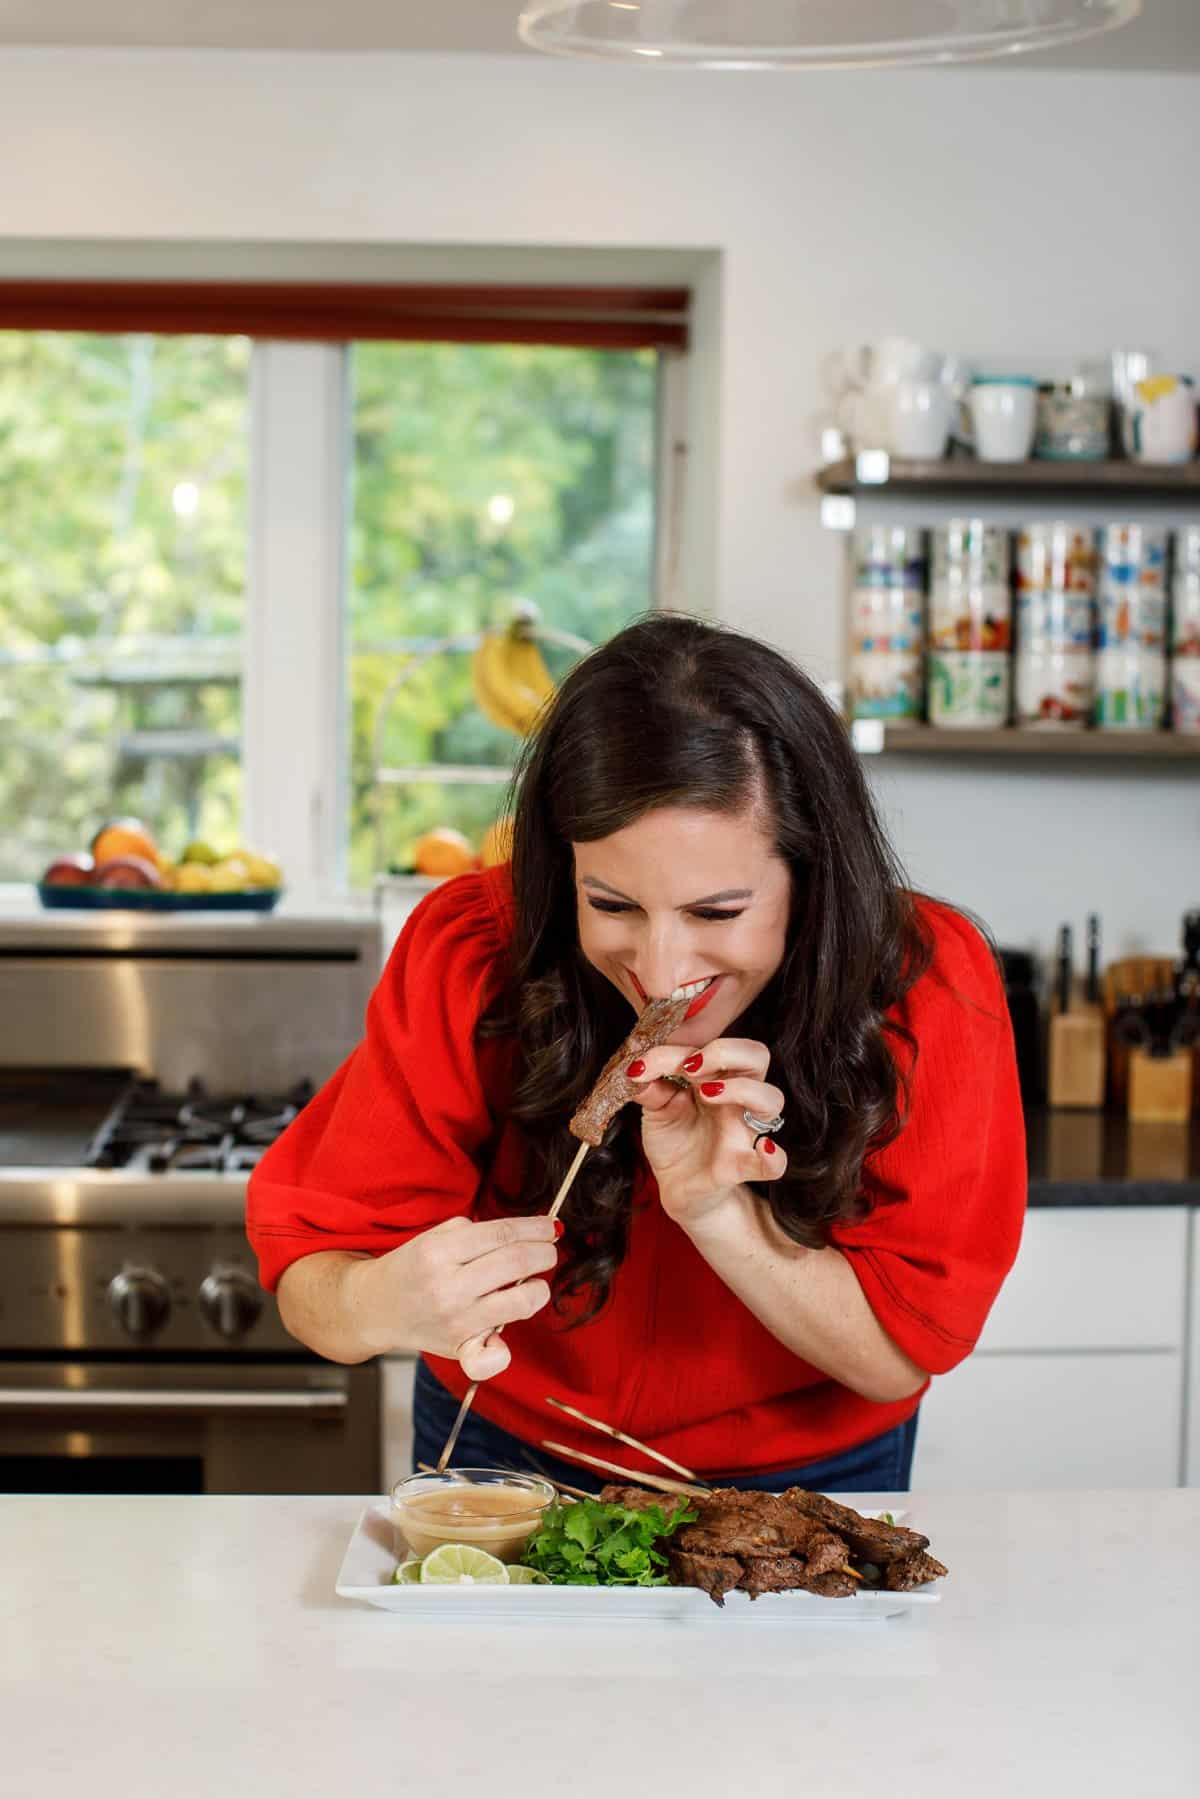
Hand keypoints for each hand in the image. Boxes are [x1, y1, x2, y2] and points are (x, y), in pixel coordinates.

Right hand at [351, 1214, 558, 1379]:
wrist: (373, 1308)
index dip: (534, 1229)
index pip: (502, 1234)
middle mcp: (448, 1287)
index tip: (550, 1227)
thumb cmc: (411, 1268)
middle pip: (515, 1263)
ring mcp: (455, 1321)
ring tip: (537, 1282)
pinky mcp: (458, 1349)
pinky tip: (505, 1328)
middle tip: (549, 1250)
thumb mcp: (434, 1237)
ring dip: (539, 1289)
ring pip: (518, 1302)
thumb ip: (474, 1232)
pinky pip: (492, 1357)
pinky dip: (506, 1347)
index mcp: (439, 1252)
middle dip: (543, 1254)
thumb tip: (523, 1234)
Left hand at [626, 1038, 787, 1224]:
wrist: (677, 1186)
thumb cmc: (674, 1140)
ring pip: (771, 1098)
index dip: (677, 1049)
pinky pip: (774, 1164)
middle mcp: (735, 1099)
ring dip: (741, 1088)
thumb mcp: (655, 1110)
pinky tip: (765, 1149)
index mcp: (715, 1078)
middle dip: (724, 1051)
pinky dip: (774, 1157)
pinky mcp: (741, 1166)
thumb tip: (638, 1071)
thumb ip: (650, 1089)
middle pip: (757, 1056)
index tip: (644, 1064)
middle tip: (689, 1067)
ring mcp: (742, 1131)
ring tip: (706, 1094)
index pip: (711, 1047)